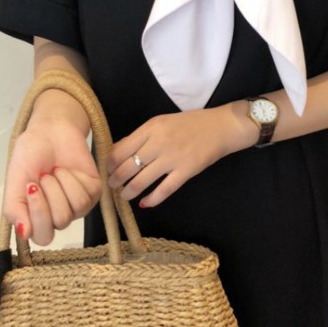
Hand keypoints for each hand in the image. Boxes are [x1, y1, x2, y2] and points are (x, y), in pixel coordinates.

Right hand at [2, 118, 100, 245]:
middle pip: (60, 222)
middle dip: (50, 194)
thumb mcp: (14, 183)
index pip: (42, 237)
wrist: (49, 132)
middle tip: (43, 176)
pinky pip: (87, 195)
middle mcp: (59, 217)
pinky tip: (67, 170)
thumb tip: (24, 233)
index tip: (31, 188)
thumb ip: (14, 210)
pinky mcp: (93, 192)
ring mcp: (78, 206)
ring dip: (62, 184)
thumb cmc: (29, 157)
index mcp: (37, 219)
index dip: (38, 213)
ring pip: (75, 209)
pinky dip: (74, 178)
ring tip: (55, 171)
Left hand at [107, 104, 256, 207]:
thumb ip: (141, 136)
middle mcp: (159, 143)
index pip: (120, 149)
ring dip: (129, 192)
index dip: (110, 164)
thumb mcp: (161, 122)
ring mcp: (173, 158)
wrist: (220, 127)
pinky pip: (164, 190)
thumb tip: (118, 152)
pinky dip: (152, 200)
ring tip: (125, 196)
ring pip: (142, 181)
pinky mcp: (186, 171)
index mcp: (151, 128)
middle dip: (116, 180)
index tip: (107, 170)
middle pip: (128, 167)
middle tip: (113, 186)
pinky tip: (145, 203)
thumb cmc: (190, 123)